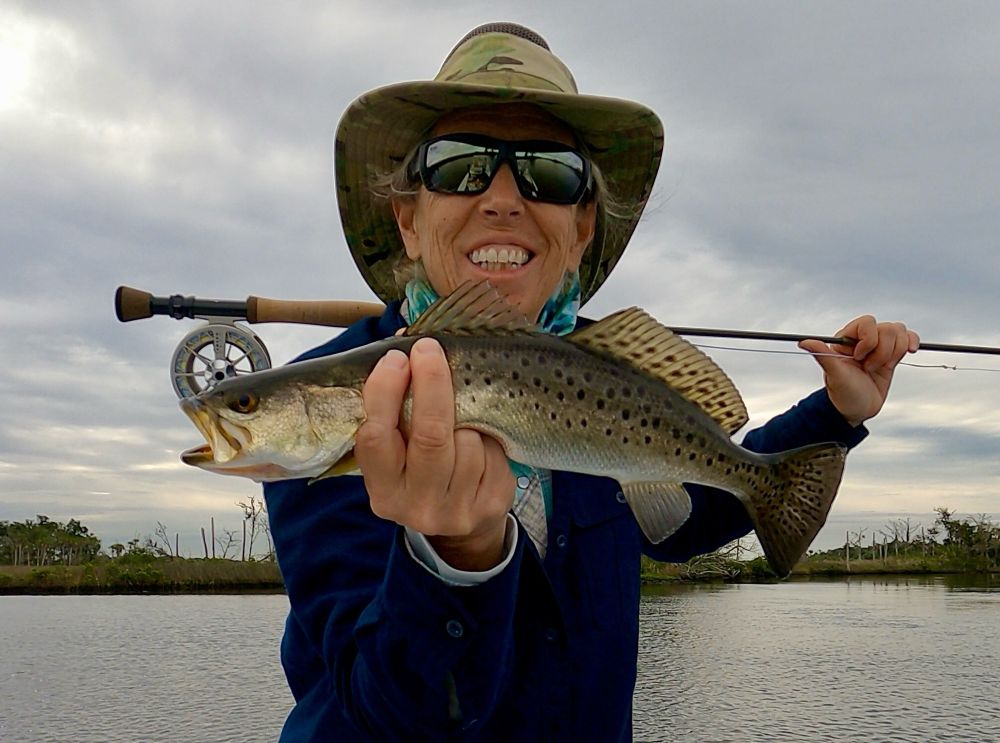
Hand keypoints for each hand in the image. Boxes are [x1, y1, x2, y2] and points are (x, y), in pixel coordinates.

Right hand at [355, 337, 514, 570]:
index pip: (376, 436)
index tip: (398, 357)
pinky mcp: (490, 507)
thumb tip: (406, 337)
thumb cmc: (421, 471)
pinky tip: (481, 440)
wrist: (458, 530)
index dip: (386, 391)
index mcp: (382, 489)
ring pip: (468, 441)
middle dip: (432, 384)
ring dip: (468, 417)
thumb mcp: (397, 451)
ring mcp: (455, 510)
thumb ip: (393, 407)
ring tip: (461, 419)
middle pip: (429, 435)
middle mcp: (415, 506)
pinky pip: (494, 454)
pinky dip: (489, 437)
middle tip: (431, 350)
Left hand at [799, 316, 918, 426]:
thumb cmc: (843, 393)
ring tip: (880, 367)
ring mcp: (879, 346)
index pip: (867, 322)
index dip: (869, 339)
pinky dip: (911, 341)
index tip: (860, 358)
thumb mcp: (834, 375)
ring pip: (899, 331)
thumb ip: (823, 355)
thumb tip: (803, 341)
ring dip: (894, 352)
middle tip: (869, 367)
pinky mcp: (891, 355)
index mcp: (846, 340)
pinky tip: (910, 351)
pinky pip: (907, 337)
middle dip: (883, 350)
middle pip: (887, 328)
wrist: (857, 410)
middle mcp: (863, 340)